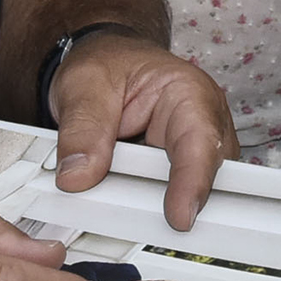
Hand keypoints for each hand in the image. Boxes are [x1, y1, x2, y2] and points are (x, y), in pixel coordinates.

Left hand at [49, 33, 237, 231]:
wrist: (104, 68)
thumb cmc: (105, 64)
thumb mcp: (83, 84)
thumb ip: (82, 129)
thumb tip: (78, 176)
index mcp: (189, 93)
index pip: (201, 143)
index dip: (192, 183)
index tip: (178, 216)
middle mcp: (202, 126)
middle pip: (200, 179)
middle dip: (161, 198)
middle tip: (113, 205)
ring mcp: (192, 155)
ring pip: (183, 197)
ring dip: (143, 201)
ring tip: (105, 186)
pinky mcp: (175, 176)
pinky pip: (162, 202)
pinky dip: (135, 202)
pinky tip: (112, 190)